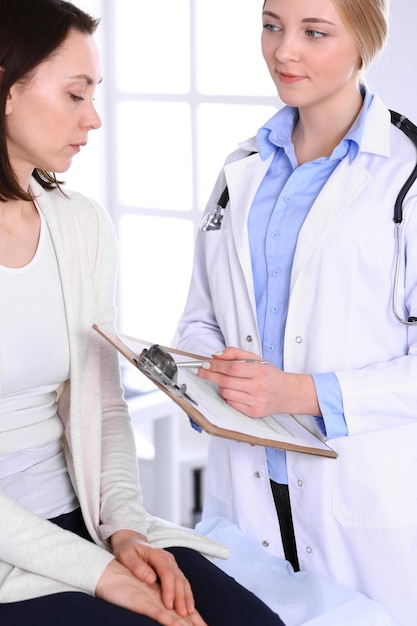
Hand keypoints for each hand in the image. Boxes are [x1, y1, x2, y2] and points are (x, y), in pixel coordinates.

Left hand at [95, 558, 206, 625]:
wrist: (131, 542)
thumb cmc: (127, 550)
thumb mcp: (126, 555)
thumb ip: (137, 566)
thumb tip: (150, 579)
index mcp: (157, 554)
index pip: (167, 573)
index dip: (169, 590)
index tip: (169, 605)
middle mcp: (168, 558)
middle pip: (178, 578)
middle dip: (181, 596)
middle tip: (182, 613)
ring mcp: (172, 564)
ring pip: (183, 580)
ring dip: (187, 597)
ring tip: (189, 612)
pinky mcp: (172, 570)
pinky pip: (182, 582)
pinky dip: (186, 594)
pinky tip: (188, 605)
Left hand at [197, 346, 319, 416]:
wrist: (287, 393)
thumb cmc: (270, 375)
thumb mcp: (256, 359)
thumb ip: (235, 353)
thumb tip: (216, 356)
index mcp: (259, 371)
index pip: (231, 368)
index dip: (215, 366)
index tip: (205, 364)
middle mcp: (258, 387)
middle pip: (226, 381)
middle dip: (210, 375)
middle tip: (201, 370)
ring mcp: (256, 401)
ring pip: (226, 393)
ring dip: (221, 386)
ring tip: (226, 381)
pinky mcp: (253, 412)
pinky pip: (231, 403)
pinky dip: (228, 396)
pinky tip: (234, 391)